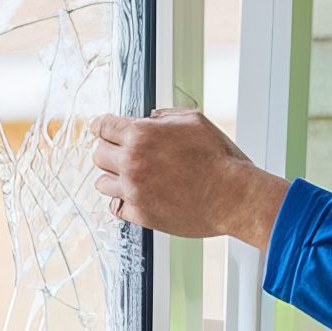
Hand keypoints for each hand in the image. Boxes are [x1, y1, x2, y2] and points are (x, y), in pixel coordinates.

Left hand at [90, 106, 288, 247]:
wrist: (234, 197)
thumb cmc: (220, 159)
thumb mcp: (195, 121)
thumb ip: (166, 116)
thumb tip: (151, 118)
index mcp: (141, 135)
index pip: (103, 127)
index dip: (101, 127)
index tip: (100, 130)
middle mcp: (132, 162)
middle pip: (98, 154)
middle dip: (109, 151)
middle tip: (120, 154)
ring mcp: (134, 190)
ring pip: (102, 183)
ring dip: (113, 178)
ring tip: (129, 178)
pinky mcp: (141, 215)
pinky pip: (117, 208)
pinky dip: (124, 201)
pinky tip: (136, 197)